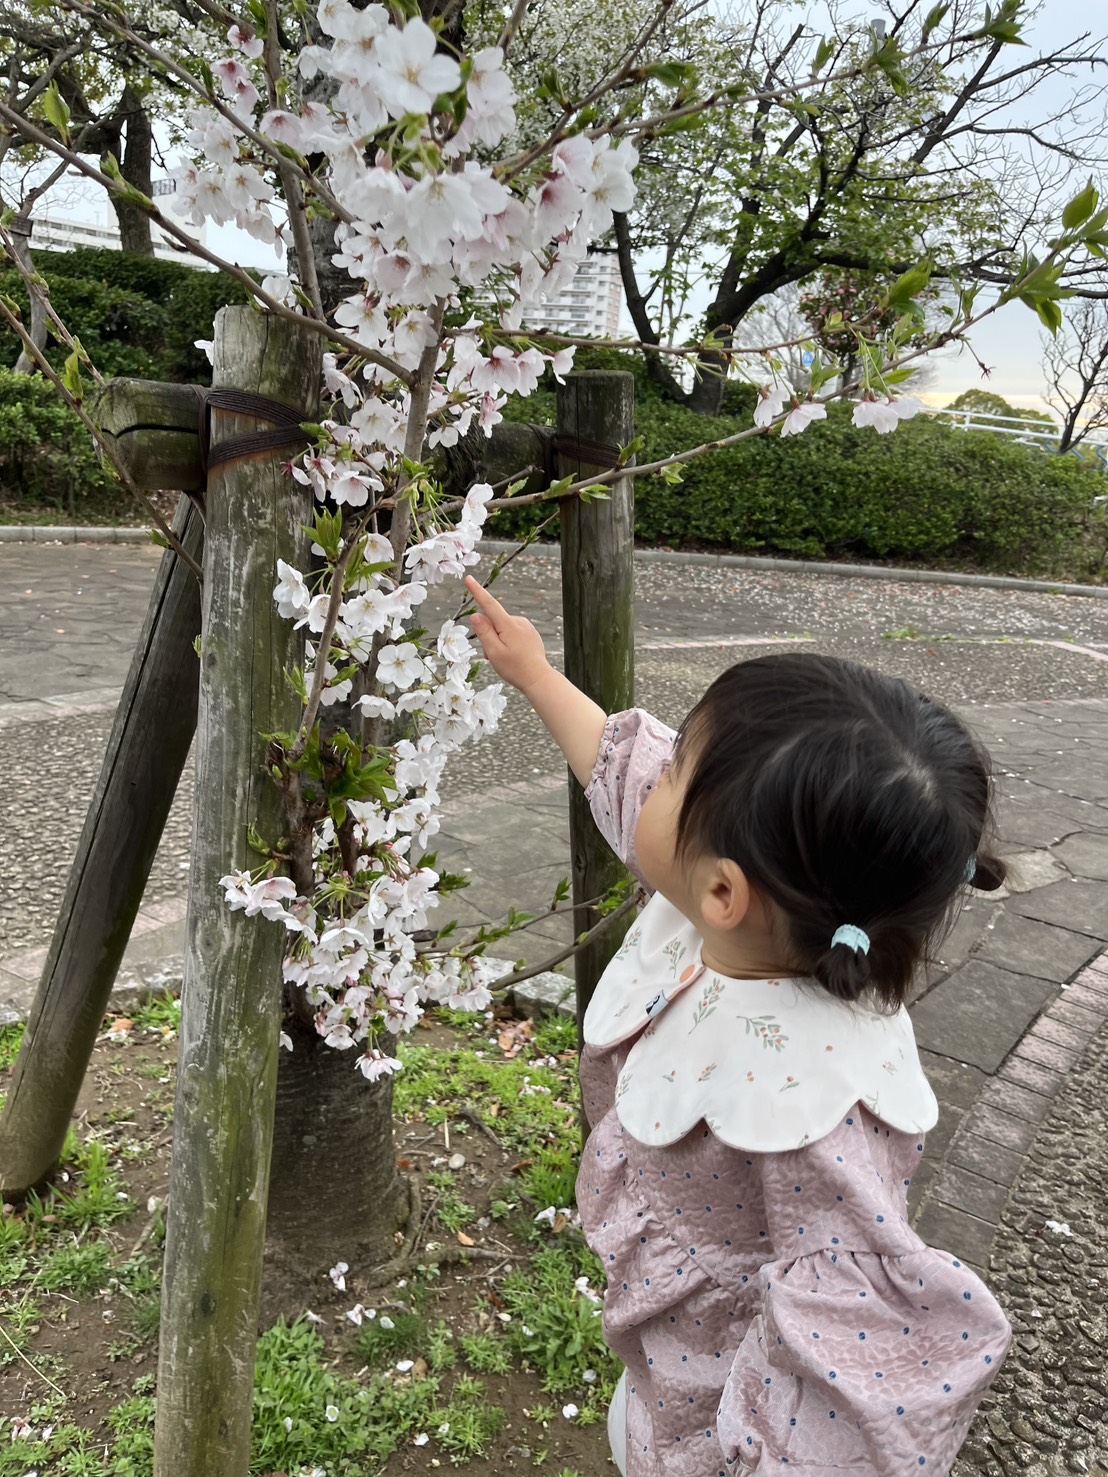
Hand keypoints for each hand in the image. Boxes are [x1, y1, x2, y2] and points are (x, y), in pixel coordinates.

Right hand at [465, 576, 550, 692]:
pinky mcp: (530, 633)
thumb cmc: (515, 668)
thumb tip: (476, 615)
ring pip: (502, 629)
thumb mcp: (494, 652)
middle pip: (494, 622)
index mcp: (509, 624)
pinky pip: (512, 633)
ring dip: (498, 641)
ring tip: (505, 659)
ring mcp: (526, 627)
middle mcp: (519, 621)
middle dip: (489, 636)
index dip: (477, 591)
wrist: (539, 679)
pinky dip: (508, 642)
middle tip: (493, 656)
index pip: (489, 604)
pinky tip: (514, 656)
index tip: (469, 578)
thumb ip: (484, 632)